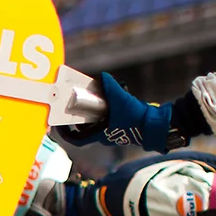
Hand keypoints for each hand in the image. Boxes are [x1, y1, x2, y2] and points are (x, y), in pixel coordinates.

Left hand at [65, 72, 182, 150]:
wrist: (156, 124)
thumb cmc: (137, 118)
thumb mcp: (121, 100)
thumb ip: (111, 88)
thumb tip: (103, 76)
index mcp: (100, 135)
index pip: (77, 139)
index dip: (66, 132)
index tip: (59, 124)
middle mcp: (105, 136)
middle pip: (87, 125)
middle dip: (83, 113)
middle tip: (80, 100)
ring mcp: (114, 132)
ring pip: (99, 121)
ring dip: (98, 109)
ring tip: (101, 96)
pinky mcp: (123, 127)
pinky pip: (110, 118)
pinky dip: (109, 109)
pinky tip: (115, 98)